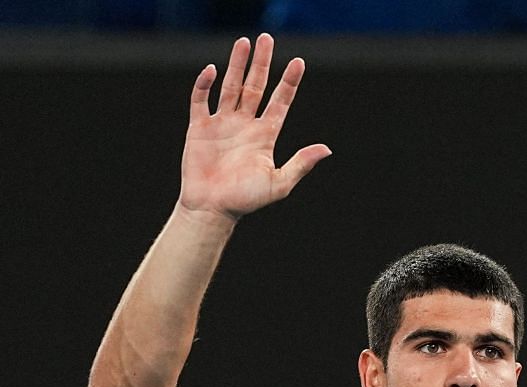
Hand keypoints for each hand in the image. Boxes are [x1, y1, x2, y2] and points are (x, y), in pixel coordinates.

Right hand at [180, 34, 330, 220]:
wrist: (212, 209)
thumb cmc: (246, 200)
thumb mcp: (279, 183)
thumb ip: (301, 164)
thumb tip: (327, 149)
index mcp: (265, 135)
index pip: (280, 102)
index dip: (289, 82)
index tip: (298, 62)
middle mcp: (245, 124)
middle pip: (255, 86)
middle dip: (262, 63)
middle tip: (266, 38)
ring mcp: (222, 123)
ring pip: (231, 87)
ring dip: (236, 65)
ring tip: (243, 42)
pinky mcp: (199, 127)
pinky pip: (201, 100)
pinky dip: (204, 85)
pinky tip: (212, 70)